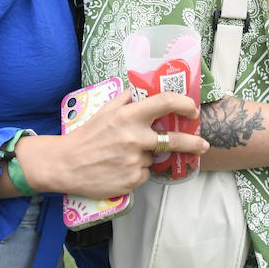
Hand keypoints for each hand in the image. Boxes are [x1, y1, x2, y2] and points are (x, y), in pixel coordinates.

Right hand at [22, 89, 206, 199]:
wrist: (66, 164)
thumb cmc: (87, 135)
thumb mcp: (106, 109)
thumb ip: (127, 98)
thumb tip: (146, 87)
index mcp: (129, 116)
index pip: (165, 103)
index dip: (185, 104)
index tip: (193, 110)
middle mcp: (135, 138)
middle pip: (175, 140)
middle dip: (193, 143)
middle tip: (202, 144)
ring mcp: (134, 161)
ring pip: (155, 158)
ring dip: (148, 156)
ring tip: (126, 155)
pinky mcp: (132, 180)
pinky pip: (144, 174)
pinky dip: (137, 171)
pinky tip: (120, 168)